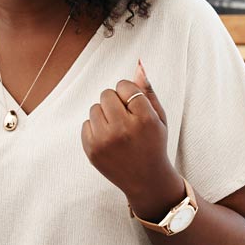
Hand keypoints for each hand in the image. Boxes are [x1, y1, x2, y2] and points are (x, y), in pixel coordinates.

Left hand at [81, 60, 171, 196]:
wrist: (146, 180)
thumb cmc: (154, 143)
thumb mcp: (159, 117)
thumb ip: (148, 90)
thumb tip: (137, 64)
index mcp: (144, 119)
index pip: (124, 86)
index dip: (128, 93)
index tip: (133, 106)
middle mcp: (123, 129)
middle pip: (106, 94)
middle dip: (115, 102)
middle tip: (125, 118)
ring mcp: (105, 141)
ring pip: (94, 108)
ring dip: (104, 115)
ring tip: (117, 130)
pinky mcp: (92, 150)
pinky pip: (86, 124)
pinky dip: (96, 129)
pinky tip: (109, 140)